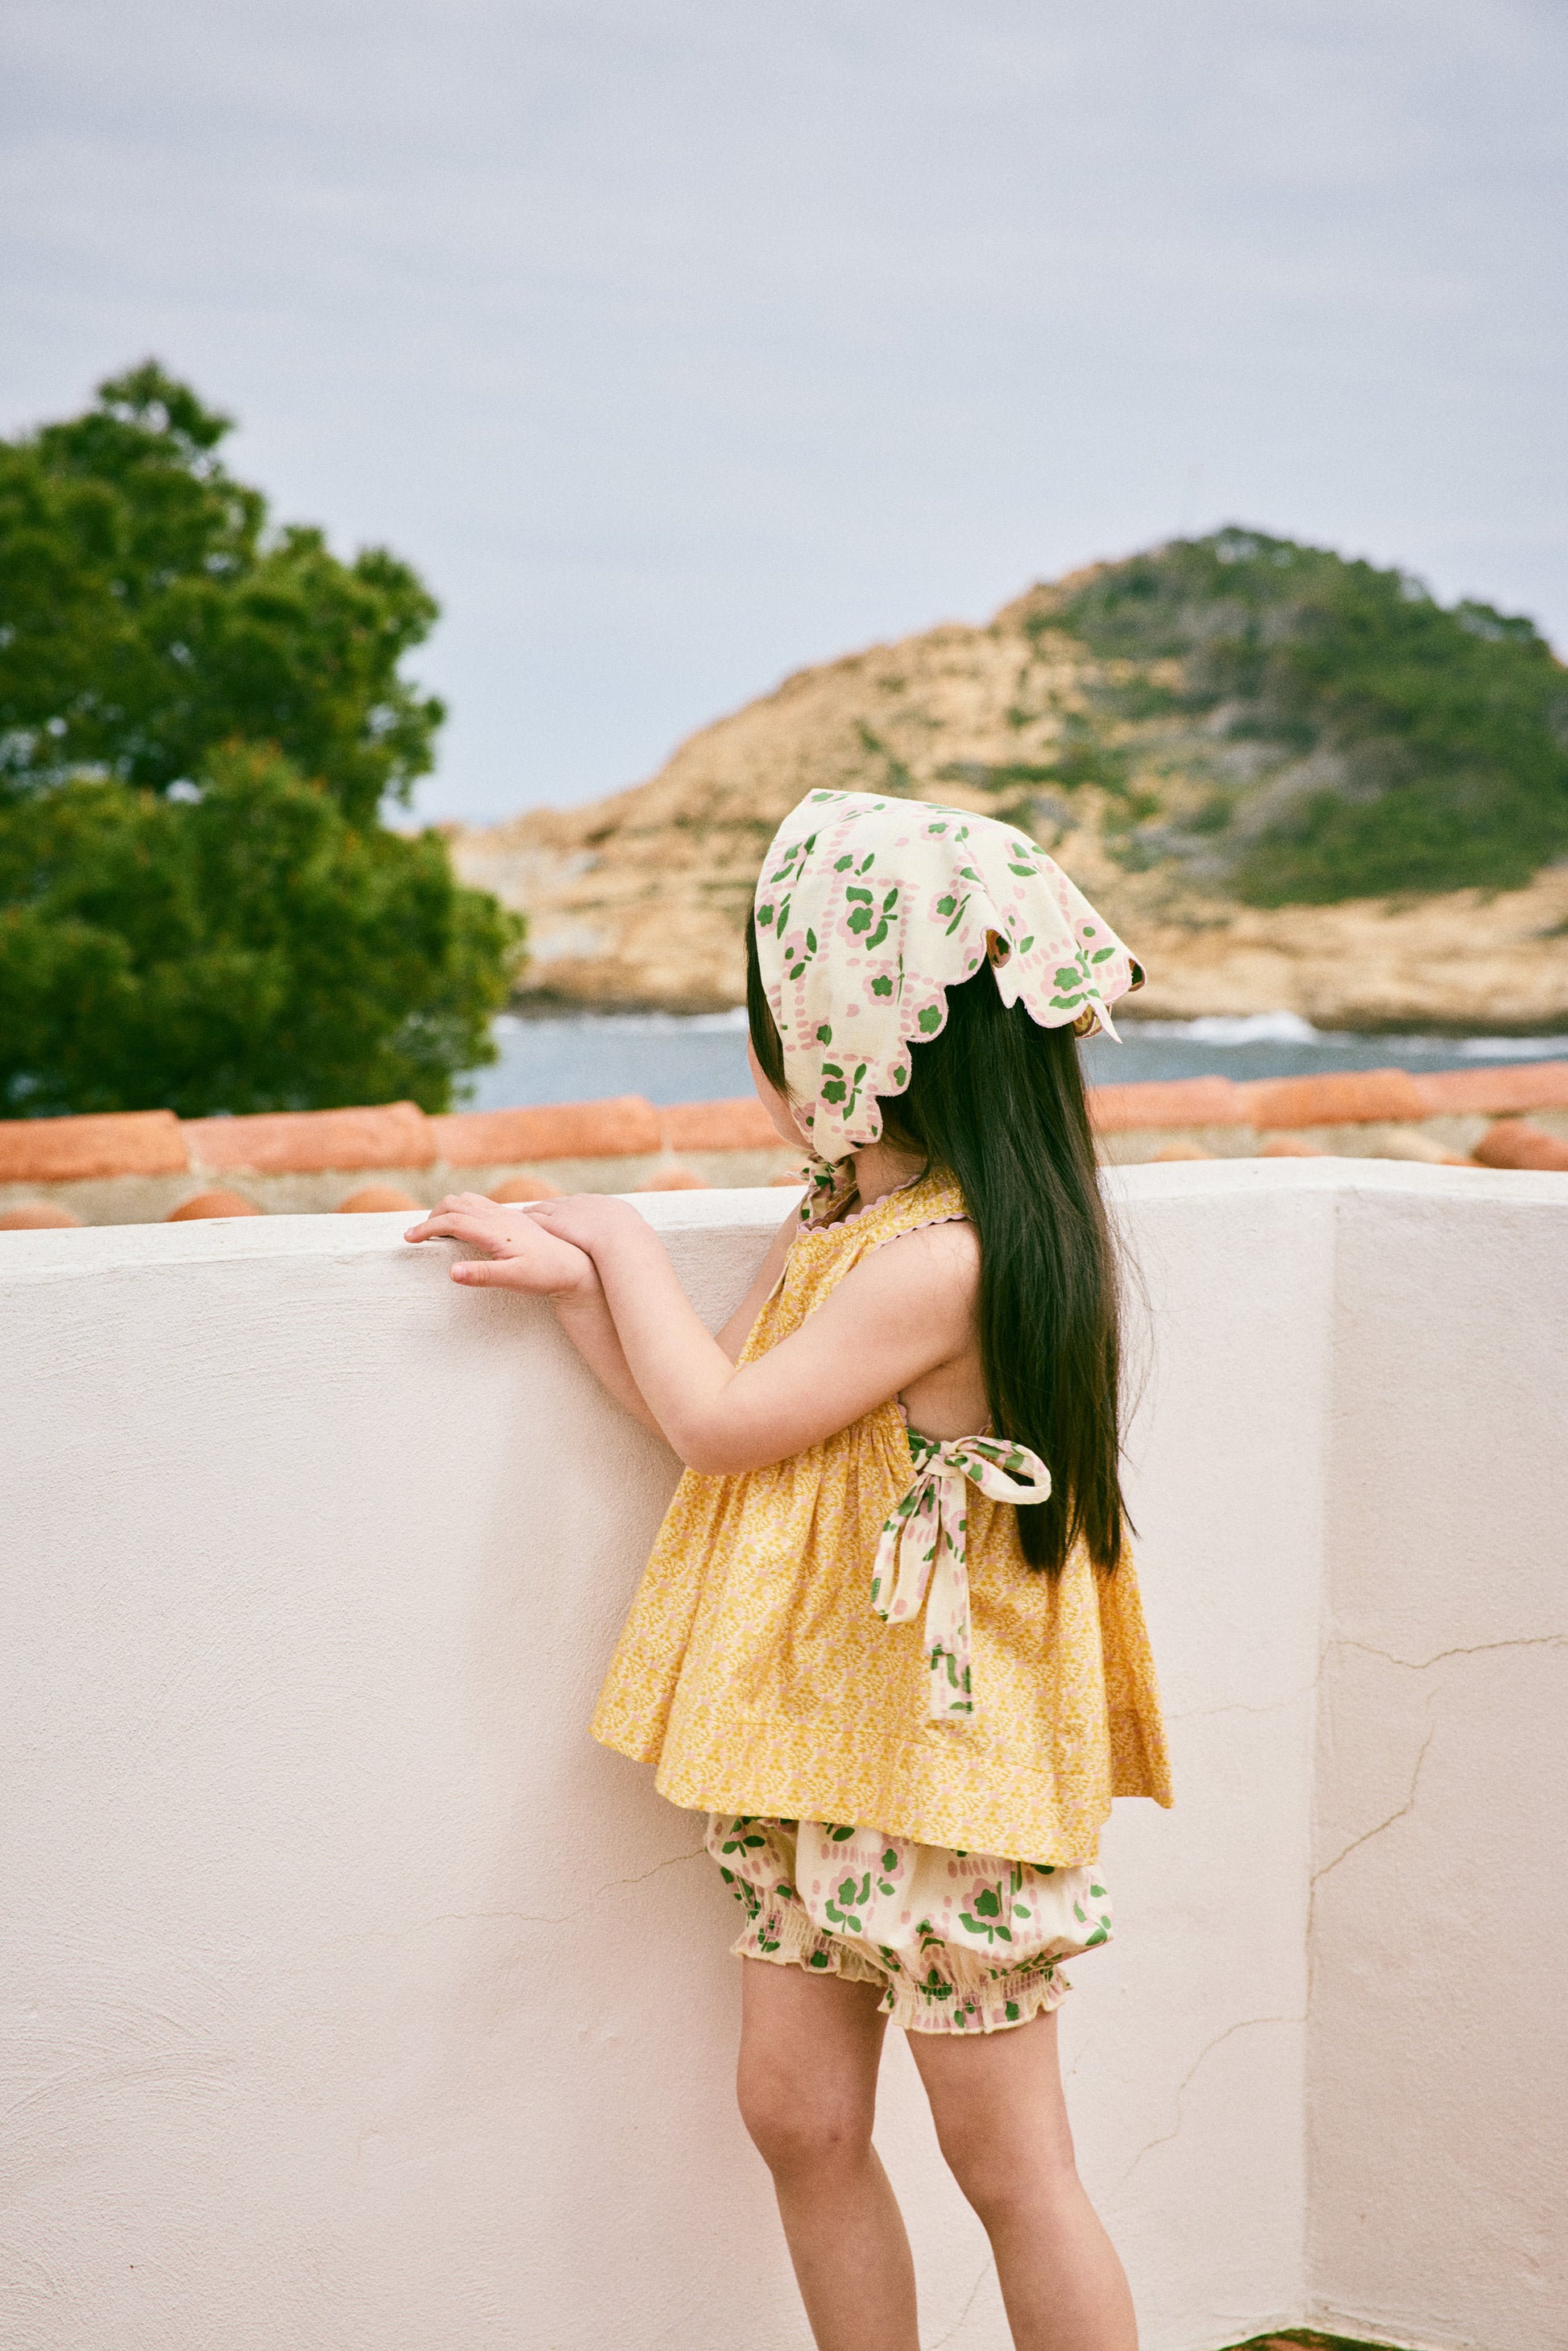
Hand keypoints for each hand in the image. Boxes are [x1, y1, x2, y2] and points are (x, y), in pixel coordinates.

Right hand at [403, 1193, 595, 1296]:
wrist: (574, 1264)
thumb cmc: (545, 1274)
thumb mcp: (513, 1280)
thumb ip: (482, 1276)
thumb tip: (451, 1272)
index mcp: (494, 1230)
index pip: (451, 1221)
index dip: (426, 1228)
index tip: (408, 1239)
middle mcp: (498, 1217)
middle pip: (455, 1203)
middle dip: (431, 1216)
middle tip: (418, 1236)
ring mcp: (505, 1214)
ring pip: (467, 1200)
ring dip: (446, 1210)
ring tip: (435, 1231)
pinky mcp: (511, 1217)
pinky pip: (479, 1205)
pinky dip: (461, 1210)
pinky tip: (463, 1228)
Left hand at [521, 1193, 651, 1256]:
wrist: (624, 1240)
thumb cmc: (634, 1244)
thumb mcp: (635, 1237)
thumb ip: (631, 1240)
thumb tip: (640, 1249)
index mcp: (603, 1205)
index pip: (581, 1204)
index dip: (570, 1209)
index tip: (562, 1212)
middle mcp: (583, 1203)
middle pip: (559, 1203)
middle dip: (549, 1206)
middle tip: (536, 1209)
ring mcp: (568, 1211)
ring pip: (543, 1208)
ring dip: (531, 1212)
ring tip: (520, 1215)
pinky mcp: (554, 1222)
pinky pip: (534, 1219)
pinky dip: (524, 1220)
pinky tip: (513, 1224)